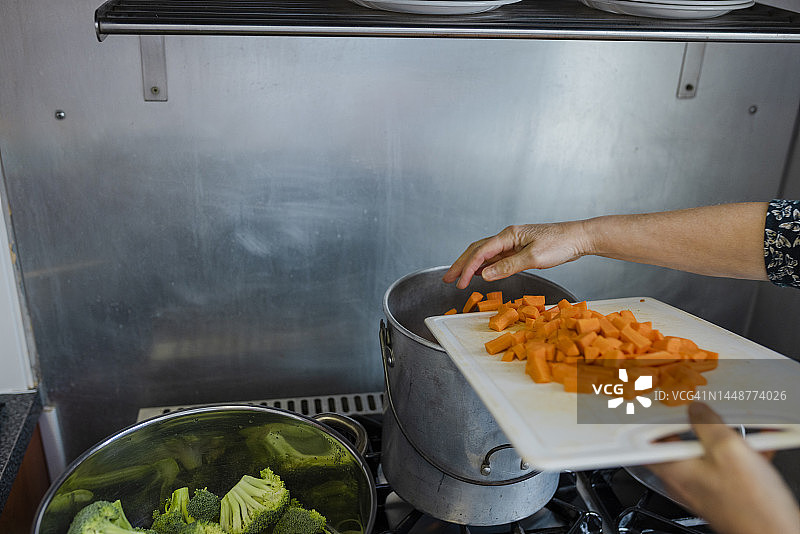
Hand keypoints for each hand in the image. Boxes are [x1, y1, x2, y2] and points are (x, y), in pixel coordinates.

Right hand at [442, 222, 589, 288]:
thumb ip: (508, 266)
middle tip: (448, 278)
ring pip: (485, 253)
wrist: (579, 238)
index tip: (459, 282)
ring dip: (471, 265)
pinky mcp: (520, 249)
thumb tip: (485, 274)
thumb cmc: (561, 244)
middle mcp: (508, 237)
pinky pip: (496, 257)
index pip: (481, 252)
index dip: (467, 268)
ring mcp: (514, 242)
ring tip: (459, 277)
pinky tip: (481, 272)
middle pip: (477, 250)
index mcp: (509, 235)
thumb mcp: (533, 257)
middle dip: (461, 264)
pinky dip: (485, 266)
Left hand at [647, 402, 799, 533]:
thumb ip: (706, 423)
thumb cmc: (752, 506)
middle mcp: (682, 482)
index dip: (649, 423)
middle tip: (702, 413)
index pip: (646, 443)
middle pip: (677, 445)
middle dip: (692, 426)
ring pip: (704, 455)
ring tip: (738, 429)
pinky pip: (723, 467)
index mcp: (673, 470)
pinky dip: (737, 454)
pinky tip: (756, 445)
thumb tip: (695, 409)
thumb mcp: (728, 449)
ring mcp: (702, 490)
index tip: (657, 409)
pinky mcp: (721, 495)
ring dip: (721, 439)